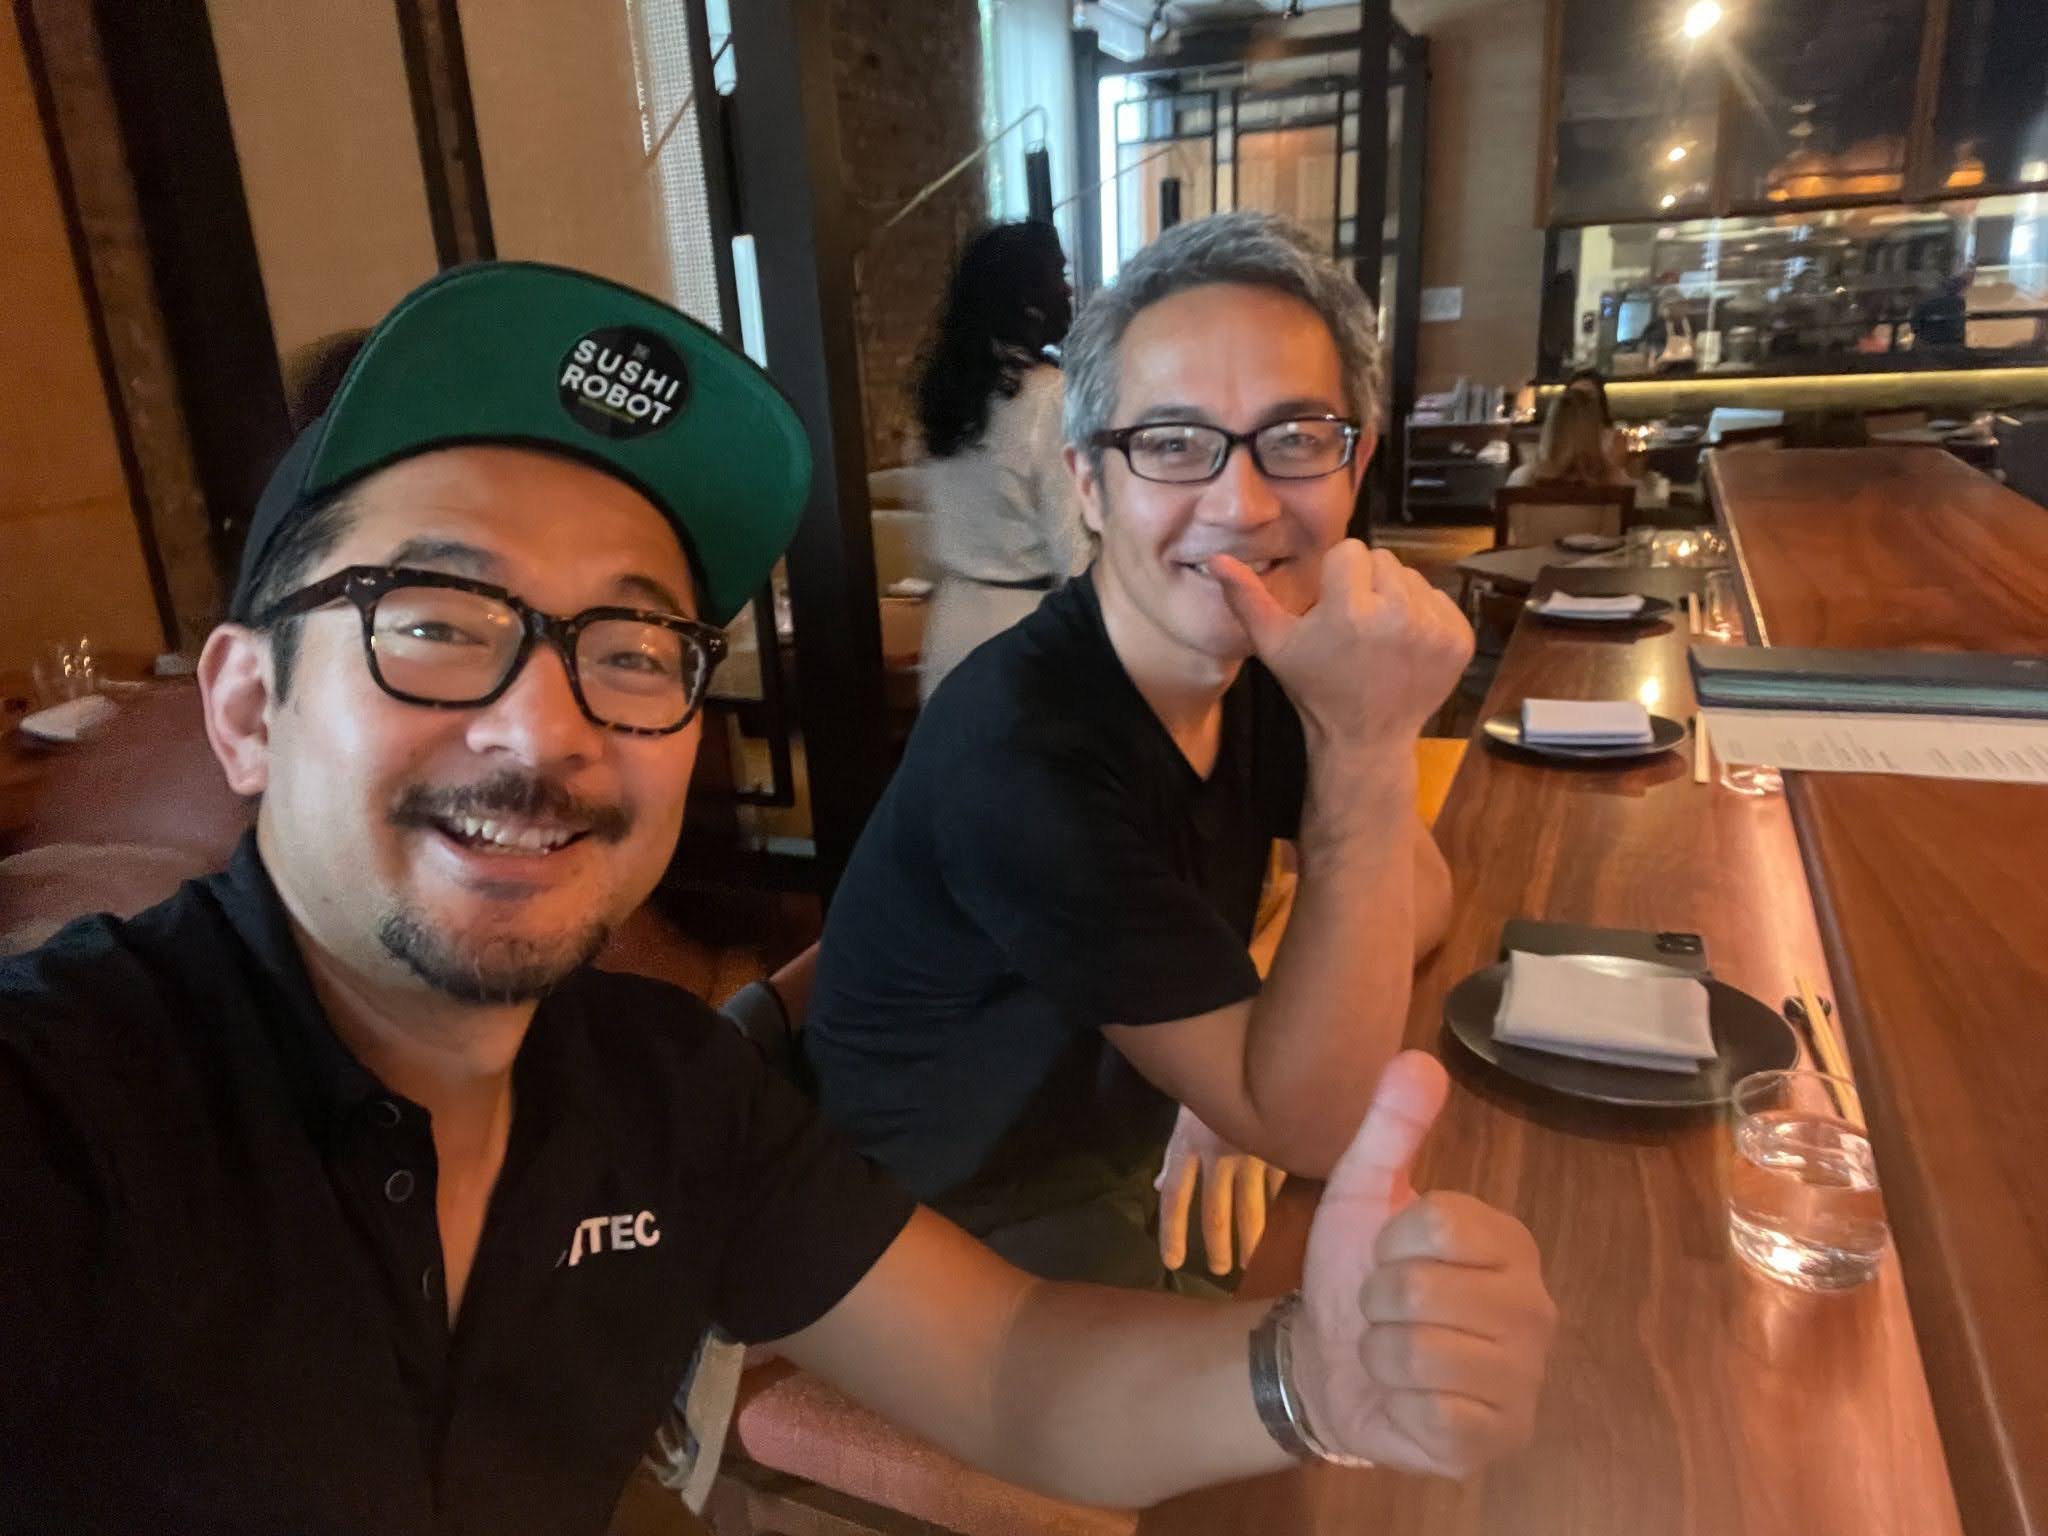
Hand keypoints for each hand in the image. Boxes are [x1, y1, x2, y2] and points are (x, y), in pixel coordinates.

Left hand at [1154, 1106, 1285, 1274]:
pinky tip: (1288, 1232)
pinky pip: (1281, 1190)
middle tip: (1222, 1270)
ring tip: (1253, 1264)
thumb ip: (1175, 1158)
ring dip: (1252, 1241)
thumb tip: (1157, 1186)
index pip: (1174, 1196)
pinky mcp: (1282, 1150)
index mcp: (1188, 1144)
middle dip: (1217, 1245)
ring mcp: (1252, 1153)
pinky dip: (1283, 1213)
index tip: (1172, 1262)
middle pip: (1214, 1211)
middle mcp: (1217, 1154)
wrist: (1252, 1052)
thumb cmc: (1213, 1090)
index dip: (1172, 1231)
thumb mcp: (1185, 1120)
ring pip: (1253, 1209)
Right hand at [1210, 543, 1472, 749]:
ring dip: (1396, 597)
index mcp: (1350, 609)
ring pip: (1413, 577)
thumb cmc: (1316, 689)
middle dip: (1368, 584)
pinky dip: (1424, 616)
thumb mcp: (1274, 646)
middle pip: (1384, 559)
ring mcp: (1434, 628)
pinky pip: (1441, 600)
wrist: (1365, 738)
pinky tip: (1405, 645)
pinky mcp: (1458, 640)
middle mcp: (1397, 613)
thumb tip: (1216, 559)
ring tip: (1380, 635)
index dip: (1338, 577)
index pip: (1350, 550)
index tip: (1333, 608)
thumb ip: (1247, 598)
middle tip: (1357, 623)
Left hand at [1292, 1052, 1555, 1476]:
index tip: (1388, 1255)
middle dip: (1377, 1300)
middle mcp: (1536, 1310)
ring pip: (1419, 1352)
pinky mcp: (1498, 1441)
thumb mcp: (1362, 1192)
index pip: (1439, 1224)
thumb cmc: (1355, 1272)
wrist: (1326, 1362)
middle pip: (1422, 1290)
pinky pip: (1432, 1413)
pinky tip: (1407, 1401)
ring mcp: (1524, 1381)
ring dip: (1379, 1353)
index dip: (1389, 1242)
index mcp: (1511, 1243)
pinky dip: (1397, 1404)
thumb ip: (1390, 1128)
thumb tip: (1417, 1057)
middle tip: (1386, 1310)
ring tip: (1391, 1353)